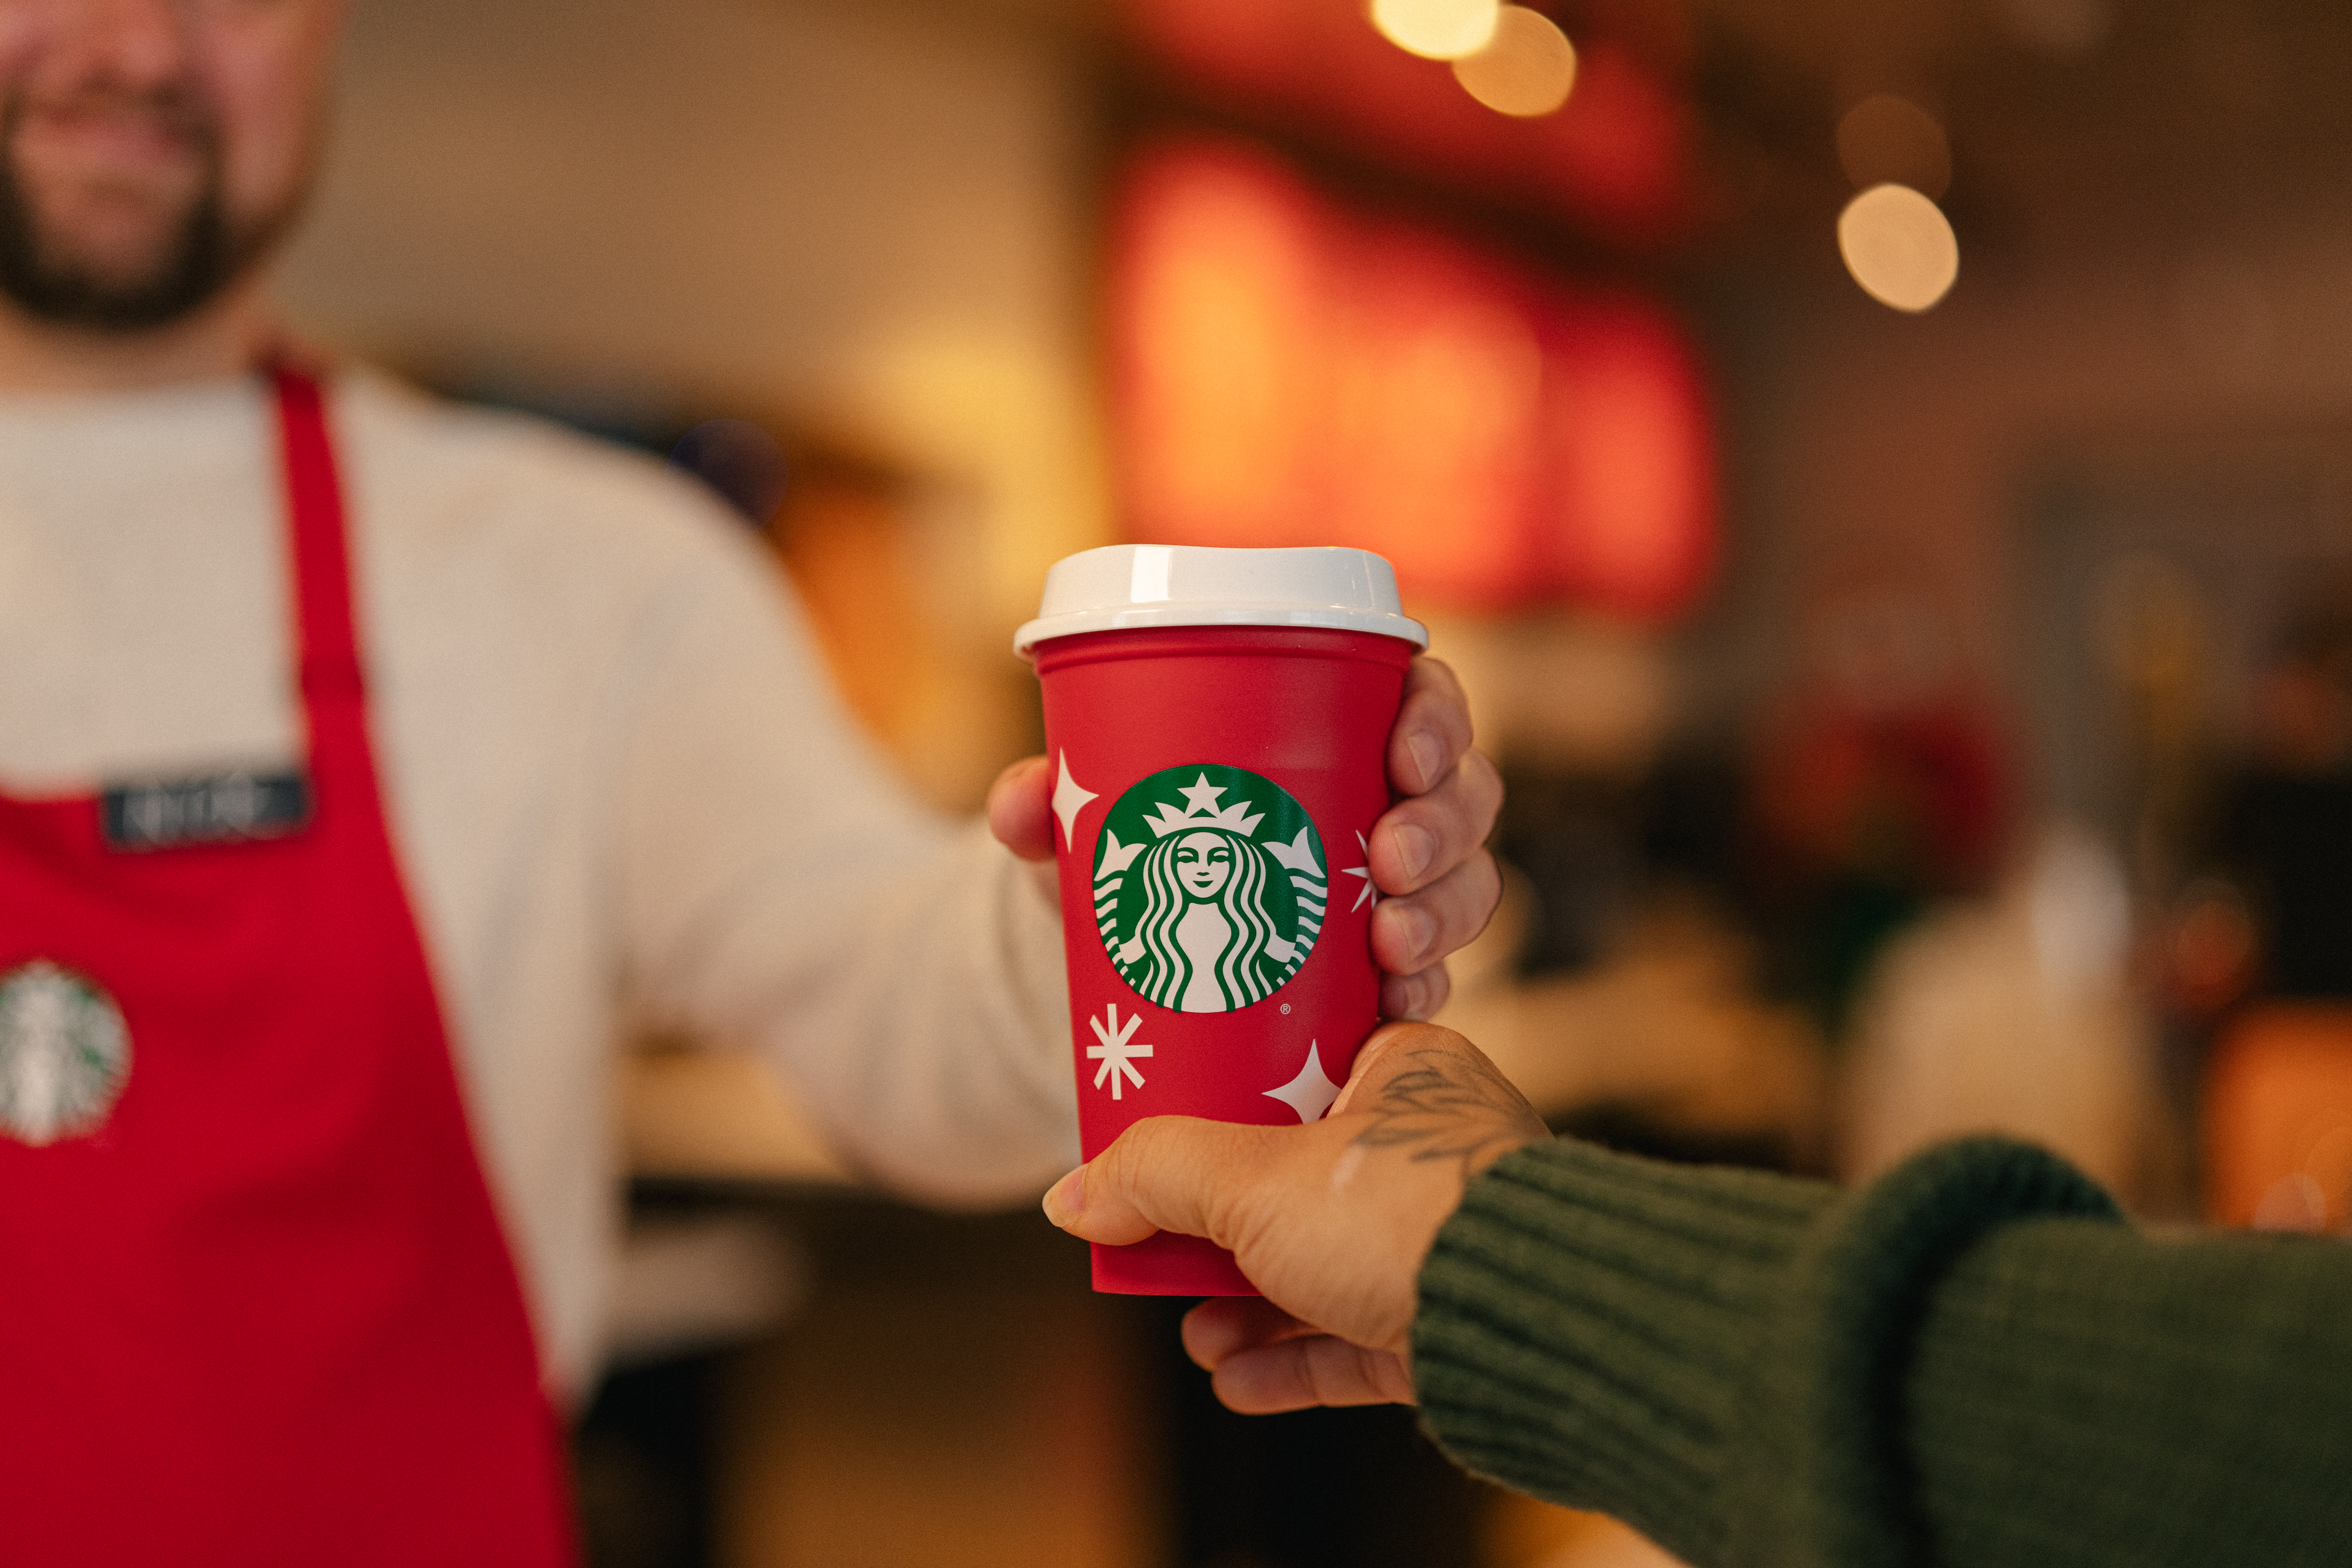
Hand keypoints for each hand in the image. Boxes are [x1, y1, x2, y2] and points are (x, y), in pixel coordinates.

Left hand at [986, 657, 1502, 1020]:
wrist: (1132, 938)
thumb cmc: (1138, 834)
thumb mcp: (1092, 812)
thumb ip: (1046, 800)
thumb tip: (1020, 804)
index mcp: (1350, 727)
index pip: (1425, 701)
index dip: (1437, 721)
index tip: (1403, 755)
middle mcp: (1396, 801)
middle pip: (1464, 796)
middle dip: (1441, 828)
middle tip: (1390, 858)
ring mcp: (1404, 888)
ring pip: (1466, 885)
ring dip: (1441, 913)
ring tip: (1390, 941)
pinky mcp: (1390, 965)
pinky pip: (1436, 977)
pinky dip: (1425, 992)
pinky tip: (1398, 1006)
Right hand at [1041, 1022, 1547, 1413]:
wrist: (1532, 1320)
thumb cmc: (1412, 1211)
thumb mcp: (1253, 1179)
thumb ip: (1155, 1176)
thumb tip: (1071, 1196)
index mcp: (1406, 1071)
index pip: (1298, 1070)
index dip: (1222, 1103)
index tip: (1162, 1135)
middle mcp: (1433, 1149)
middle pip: (1296, 1181)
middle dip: (1218, 1231)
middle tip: (1155, 1249)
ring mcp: (1444, 1241)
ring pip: (1323, 1271)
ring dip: (1247, 1307)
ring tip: (1193, 1333)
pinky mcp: (1451, 1324)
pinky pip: (1355, 1341)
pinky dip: (1292, 1360)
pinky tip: (1233, 1378)